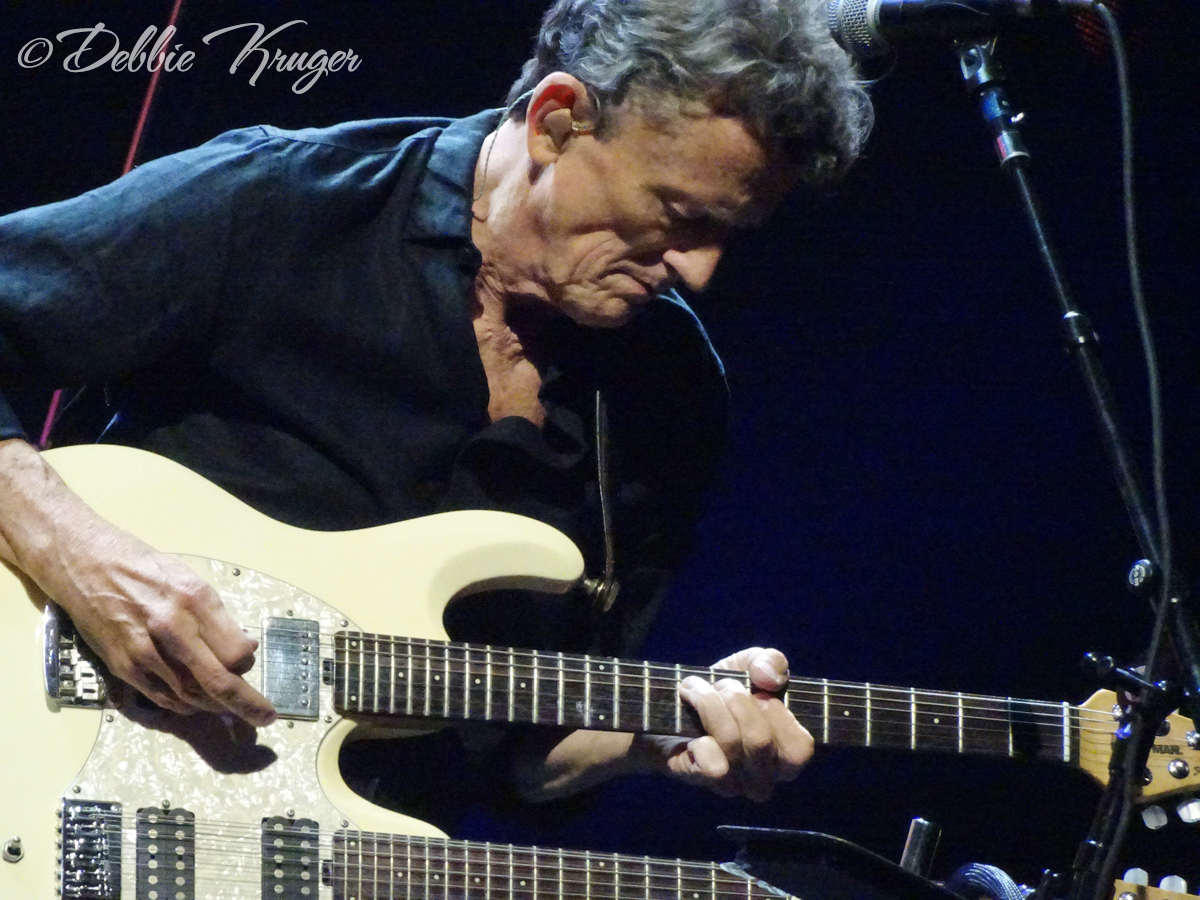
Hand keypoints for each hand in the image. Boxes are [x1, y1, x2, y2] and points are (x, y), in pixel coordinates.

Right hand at [55, 521, 276, 724]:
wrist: (85, 563)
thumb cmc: (144, 567)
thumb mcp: (189, 580)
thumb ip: (216, 617)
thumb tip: (245, 649)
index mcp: (195, 599)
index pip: (235, 651)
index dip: (247, 665)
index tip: (250, 666)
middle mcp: (171, 626)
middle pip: (217, 679)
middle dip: (246, 704)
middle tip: (265, 718)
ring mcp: (144, 650)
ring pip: (190, 694)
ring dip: (214, 706)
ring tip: (231, 710)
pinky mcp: (122, 665)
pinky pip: (162, 697)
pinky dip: (183, 704)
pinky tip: (196, 703)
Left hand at [641, 646, 811, 800]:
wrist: (670, 706)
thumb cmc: (721, 691)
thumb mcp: (748, 665)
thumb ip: (770, 662)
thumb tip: (769, 678)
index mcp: (784, 754)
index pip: (799, 749)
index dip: (779, 714)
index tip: (758, 692)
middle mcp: (764, 777)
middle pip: (760, 740)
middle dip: (735, 698)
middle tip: (720, 685)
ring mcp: (734, 784)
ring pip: (730, 742)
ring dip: (709, 704)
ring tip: (695, 690)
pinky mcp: (702, 781)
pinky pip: (711, 765)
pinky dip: (699, 738)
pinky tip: (691, 729)